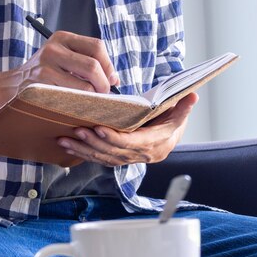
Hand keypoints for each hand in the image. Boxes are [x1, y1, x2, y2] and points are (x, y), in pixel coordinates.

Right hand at [6, 31, 119, 93]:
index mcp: (62, 38)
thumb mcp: (61, 59)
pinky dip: (81, 104)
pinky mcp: (41, 84)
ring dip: (94, 97)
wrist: (11, 87)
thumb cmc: (42, 76)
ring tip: (92, 103)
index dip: (108, 65)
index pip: (97, 47)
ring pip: (84, 85)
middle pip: (93, 65)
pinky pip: (71, 97)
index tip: (111, 80)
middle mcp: (54, 47)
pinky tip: (79, 107)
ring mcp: (46, 65)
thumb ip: (85, 63)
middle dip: (103, 84)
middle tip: (104, 95)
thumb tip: (114, 78)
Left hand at [57, 93, 198, 166]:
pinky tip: (68, 146)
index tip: (98, 128)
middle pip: (113, 152)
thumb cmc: (172, 119)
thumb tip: (192, 96)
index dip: (114, 137)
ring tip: (64, 140)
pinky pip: (99, 159)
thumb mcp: (179, 112)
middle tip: (76, 130)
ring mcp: (129, 159)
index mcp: (155, 144)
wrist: (169, 135)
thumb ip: (184, 106)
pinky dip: (83, 153)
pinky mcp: (118, 159)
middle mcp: (141, 156)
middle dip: (92, 143)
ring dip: (82, 149)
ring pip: (102, 158)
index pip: (131, 143)